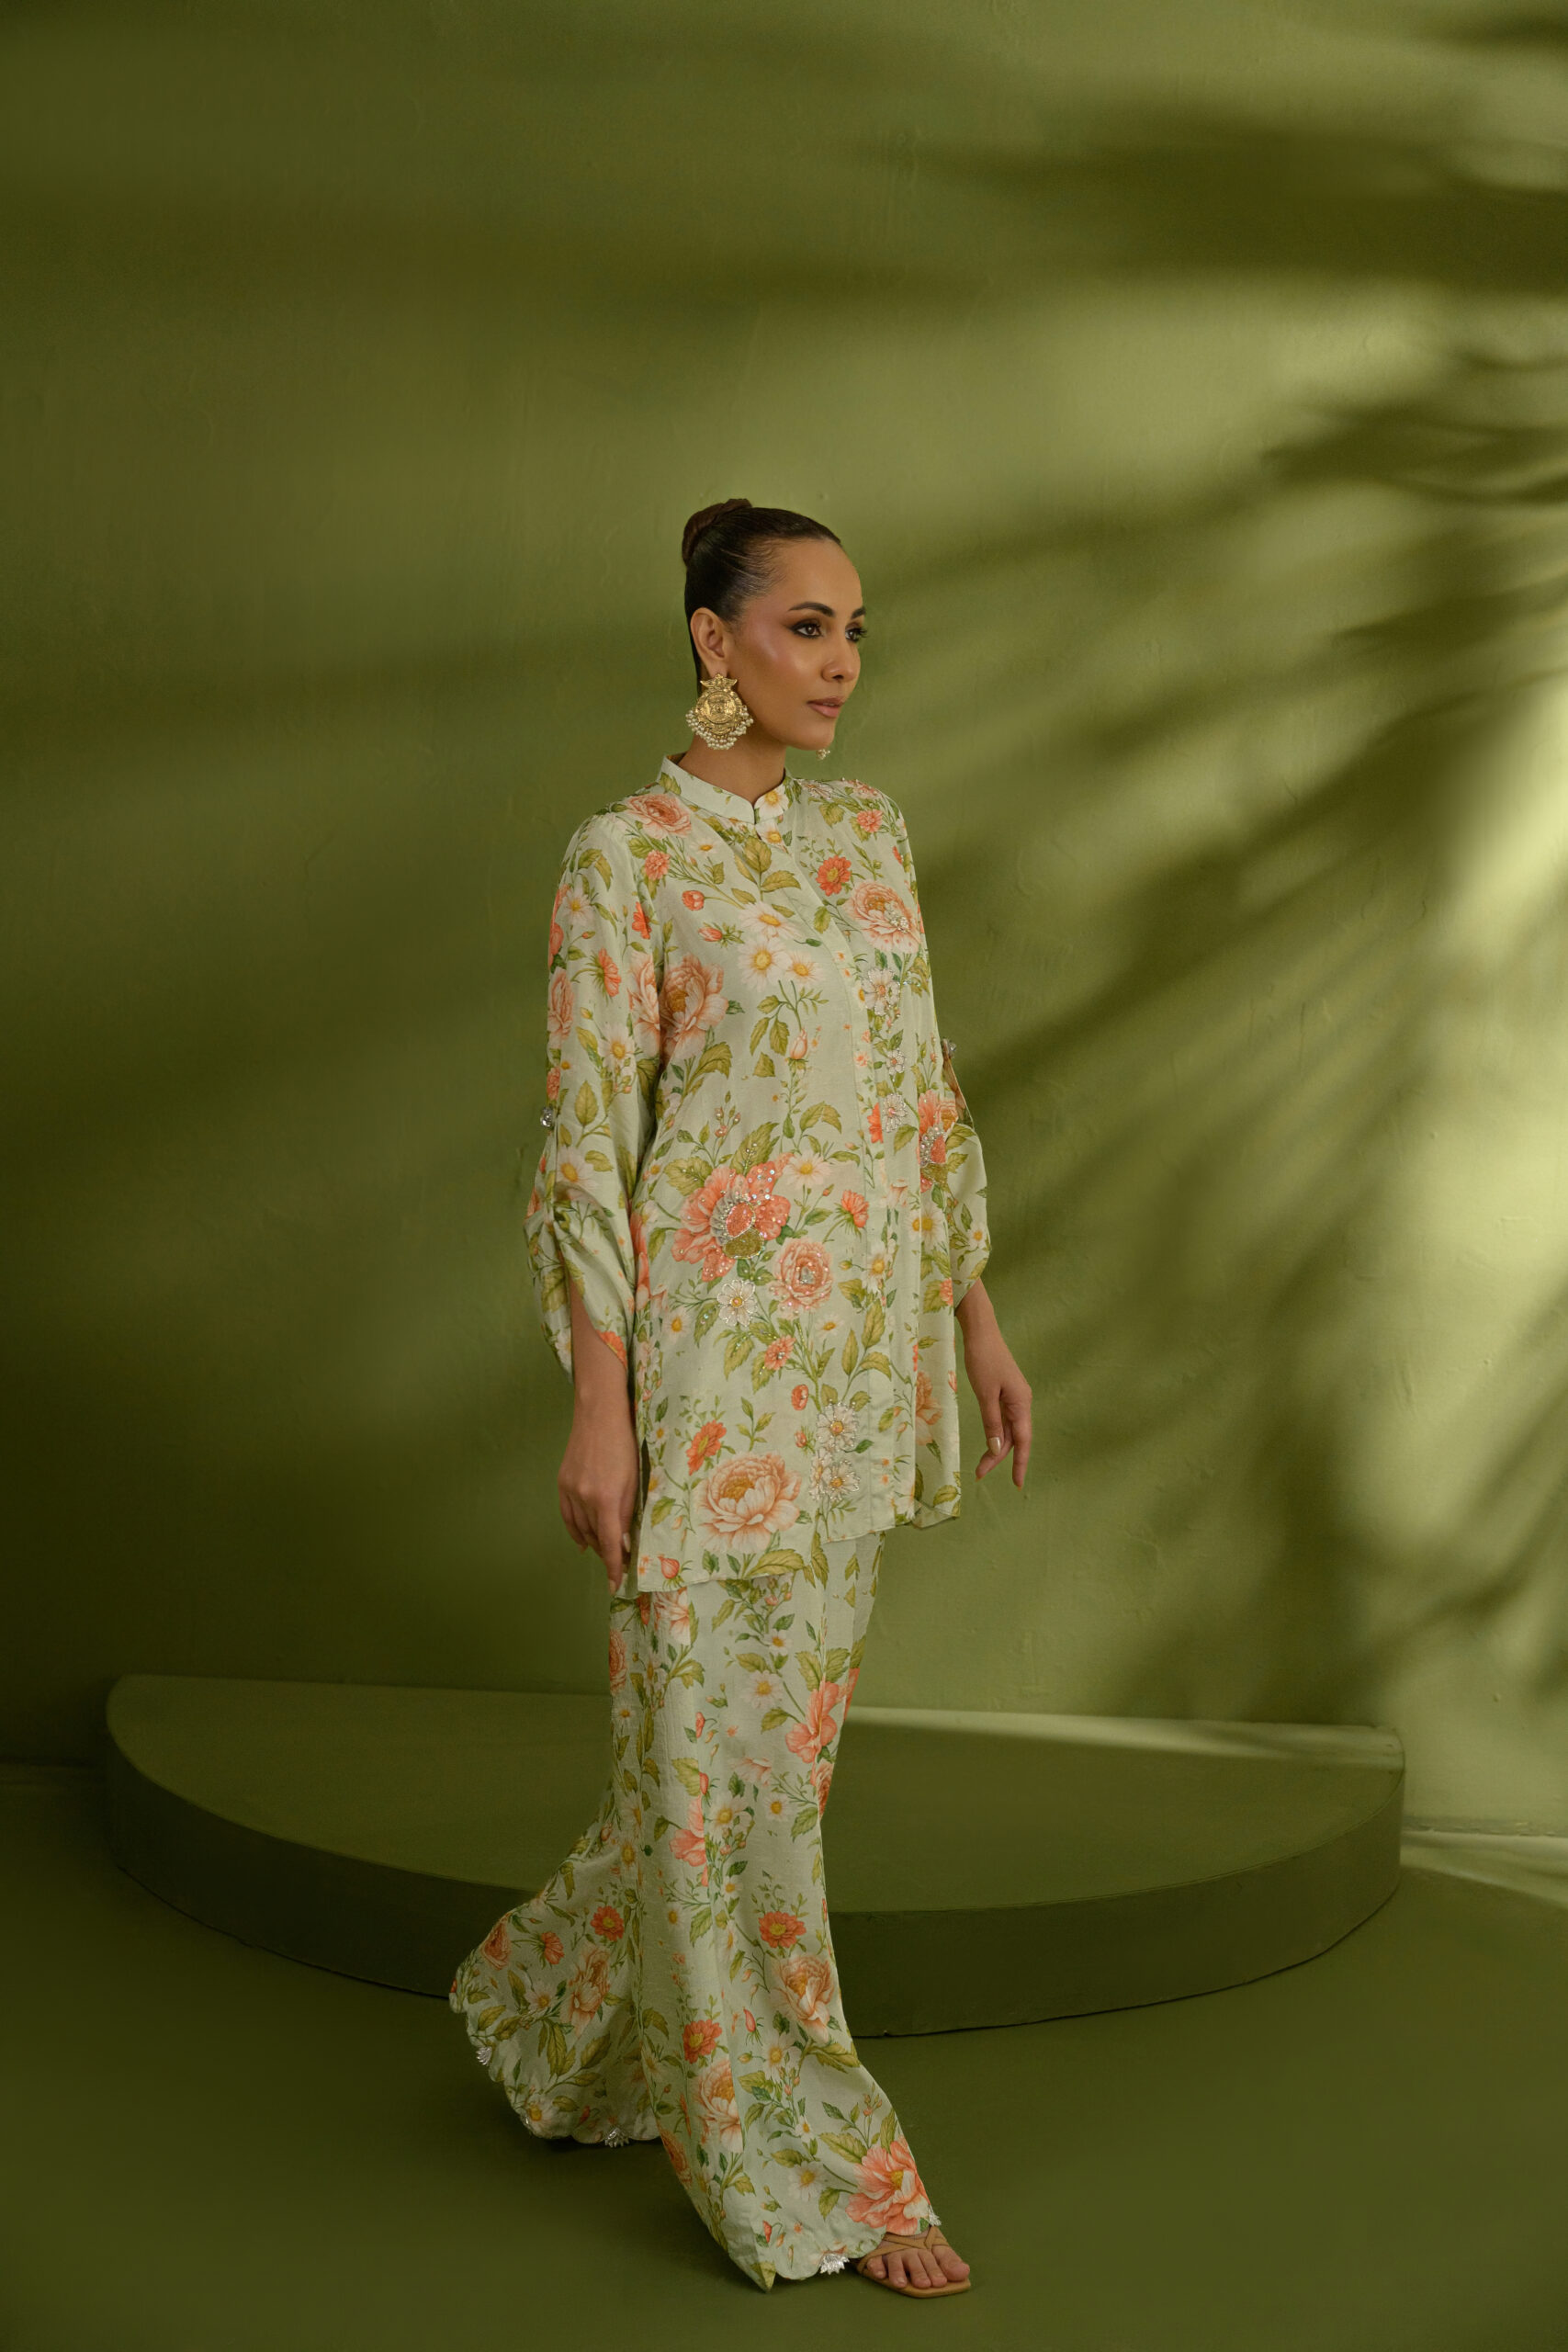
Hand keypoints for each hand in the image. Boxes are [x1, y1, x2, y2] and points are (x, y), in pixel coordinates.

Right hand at [558, 1392, 639, 1586]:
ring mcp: (569, 1491)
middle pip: (594, 1537)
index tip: (615, 1583)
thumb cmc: (625, 1444)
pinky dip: (575, 1531)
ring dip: (592, 1543)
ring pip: (580, 1529)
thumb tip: (621, 1541)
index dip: (612, 1565)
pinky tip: (582, 1540)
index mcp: (605, 1498)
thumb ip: (626, 1512)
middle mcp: (584, 1498)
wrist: (598, 1415)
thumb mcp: (633, 1480)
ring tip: (604, 1552)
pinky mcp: (562, 1483)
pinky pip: (567, 1516)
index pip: (609, 1542)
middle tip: (620, 1562)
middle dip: (607, 1553)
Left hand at [955, 1278, 1031, 1487]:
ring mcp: (1013, 1397)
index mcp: (1021, 1403)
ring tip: (980, 1465)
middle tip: (980, 1474)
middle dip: (999, 1458)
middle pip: (1014, 1438)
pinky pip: (1002, 1419)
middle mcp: (1021, 1402)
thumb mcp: (985, 1394)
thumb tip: (997, 1448)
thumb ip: (991, 1422)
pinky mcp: (1004, 1392)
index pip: (1023, 1441)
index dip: (1020, 1464)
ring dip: (995, 1447)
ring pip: (1007, 1430)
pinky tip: (987, 1442)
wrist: (981, 1332)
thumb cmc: (983, 1360)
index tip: (1017, 1484)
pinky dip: (995, 1432)